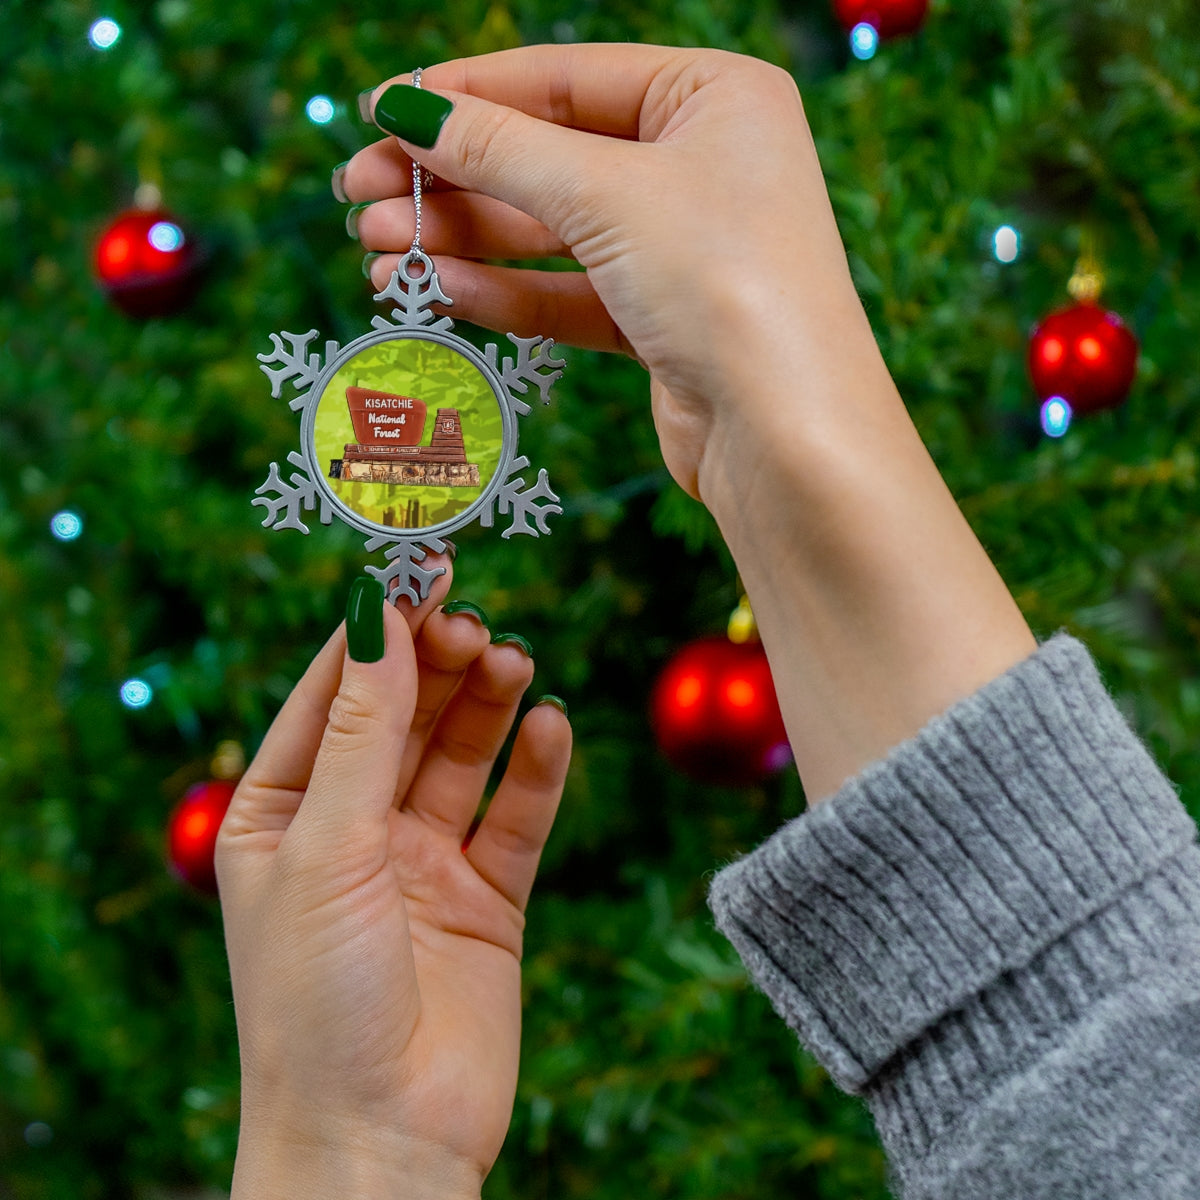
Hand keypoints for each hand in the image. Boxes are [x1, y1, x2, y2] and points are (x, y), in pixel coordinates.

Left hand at [216, 571, 570, 1198]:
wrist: (381, 1142)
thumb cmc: (316, 1000)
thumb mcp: (327, 846)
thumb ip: (363, 729)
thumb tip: (377, 612)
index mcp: (283, 812)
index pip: (332, 694)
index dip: (377, 630)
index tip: (421, 569)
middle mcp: (352, 829)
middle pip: (404, 715)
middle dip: (438, 664)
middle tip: (476, 624)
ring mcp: (422, 862)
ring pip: (462, 755)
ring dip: (489, 704)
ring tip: (516, 663)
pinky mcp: (487, 898)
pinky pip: (516, 816)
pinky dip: (537, 770)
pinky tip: (552, 727)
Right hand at [341, 44, 874, 499]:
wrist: (787, 436)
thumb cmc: (725, 284)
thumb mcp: (604, 194)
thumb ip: (499, 149)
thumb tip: (407, 108)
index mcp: (714, 96)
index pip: (564, 78)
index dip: (466, 94)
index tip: (379, 110)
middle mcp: (702, 164)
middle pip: (549, 157)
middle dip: (451, 179)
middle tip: (359, 196)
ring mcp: (682, 247)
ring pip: (551, 232)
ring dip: (463, 240)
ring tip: (377, 252)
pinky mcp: (662, 321)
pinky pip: (568, 293)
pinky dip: (505, 292)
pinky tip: (438, 291)